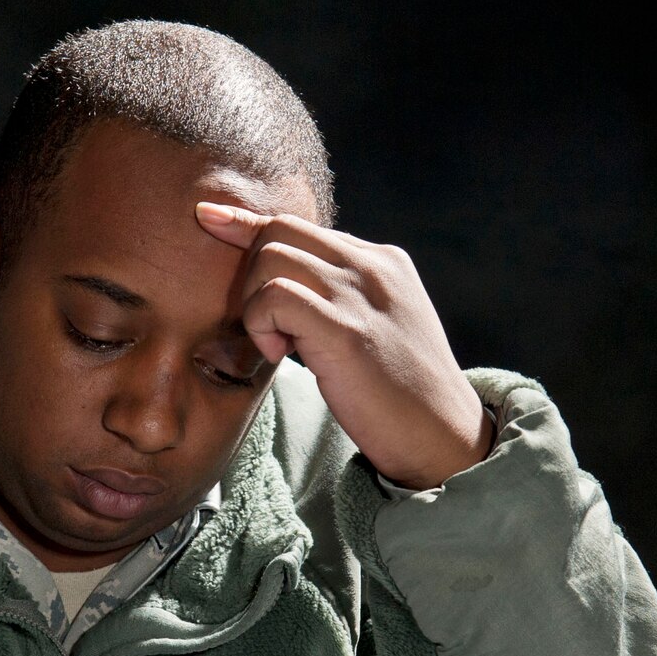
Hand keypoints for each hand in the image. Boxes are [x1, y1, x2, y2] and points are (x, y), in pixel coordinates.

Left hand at [197, 203, 493, 489]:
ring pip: (271, 257)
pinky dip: (261, 323)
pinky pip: (274, 298)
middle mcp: (372, 266)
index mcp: (382, 261)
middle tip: (261, 326)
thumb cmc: (403, 396)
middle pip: (279, 230)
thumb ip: (340, 300)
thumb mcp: (379, 328)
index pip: (301, 226)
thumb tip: (282, 293)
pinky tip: (279, 354)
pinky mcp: (346, 330)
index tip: (211, 218)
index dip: (249, 225)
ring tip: (277, 346)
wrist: (445, 438)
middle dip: (248, 273)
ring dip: (254, 303)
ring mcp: (361, 294)